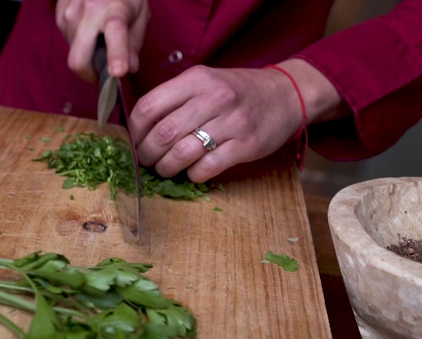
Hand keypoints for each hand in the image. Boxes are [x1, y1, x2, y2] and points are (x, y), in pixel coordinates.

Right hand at [56, 0, 150, 81]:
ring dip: (86, 53)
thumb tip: (129, 69)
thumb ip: (135, 43)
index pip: (115, 33)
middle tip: (102, 69)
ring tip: (98, 35)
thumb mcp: (140, 14)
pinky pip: (68, 40)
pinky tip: (88, 27)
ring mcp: (69, 13)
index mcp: (115, 10)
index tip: (118, 72)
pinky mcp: (59, 15)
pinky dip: (79, 42)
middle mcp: (88, 12)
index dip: (117, 54)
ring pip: (73, 52)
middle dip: (88, 73)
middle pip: (78, 59)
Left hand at [129, 59, 343, 182]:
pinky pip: (208, 167)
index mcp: (196, 79)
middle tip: (146, 161)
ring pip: (182, 153)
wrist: (286, 94)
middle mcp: (213, 98)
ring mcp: (232, 122)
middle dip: (147, 154)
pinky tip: (192, 172)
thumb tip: (139, 129)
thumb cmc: (237, 91)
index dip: (135, 130)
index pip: (149, 106)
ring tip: (164, 170)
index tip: (135, 142)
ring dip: (166, 168)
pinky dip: (193, 175)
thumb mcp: (205, 81)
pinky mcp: (246, 145)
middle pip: (163, 133)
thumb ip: (175, 98)